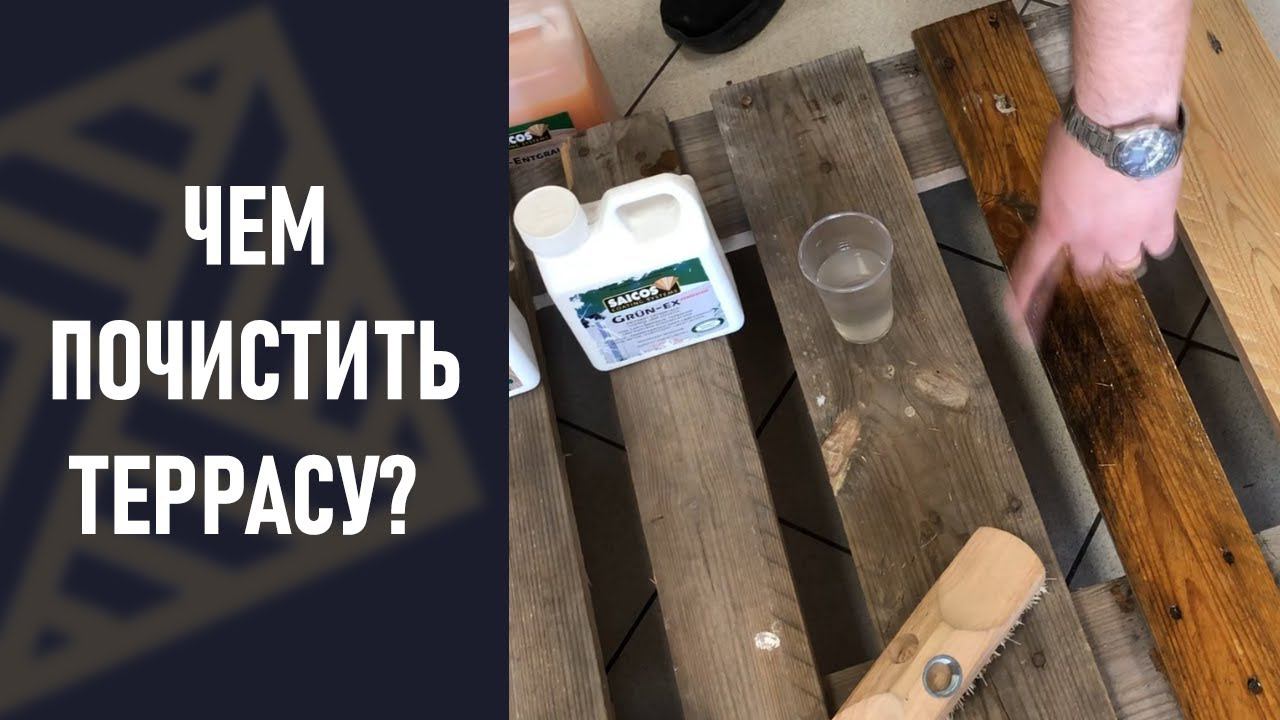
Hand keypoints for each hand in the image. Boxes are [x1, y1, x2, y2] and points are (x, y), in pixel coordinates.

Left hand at [1005, 120, 1182, 338]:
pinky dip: (1155, 237)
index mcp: (1055, 224)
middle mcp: (1089, 239)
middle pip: (1087, 269)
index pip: (1034, 269)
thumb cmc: (1079, 133)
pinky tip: (1154, 219)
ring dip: (1124, 250)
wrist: (1123, 122)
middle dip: (1090, 256)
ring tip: (1129, 227)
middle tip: (1097, 237)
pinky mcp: (1158, 225)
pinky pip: (1158, 247)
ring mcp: (1125, 236)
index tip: (1016, 323)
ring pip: (1125, 264)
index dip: (1024, 298)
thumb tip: (1068, 199)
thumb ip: (1059, 196)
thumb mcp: (1052, 167)